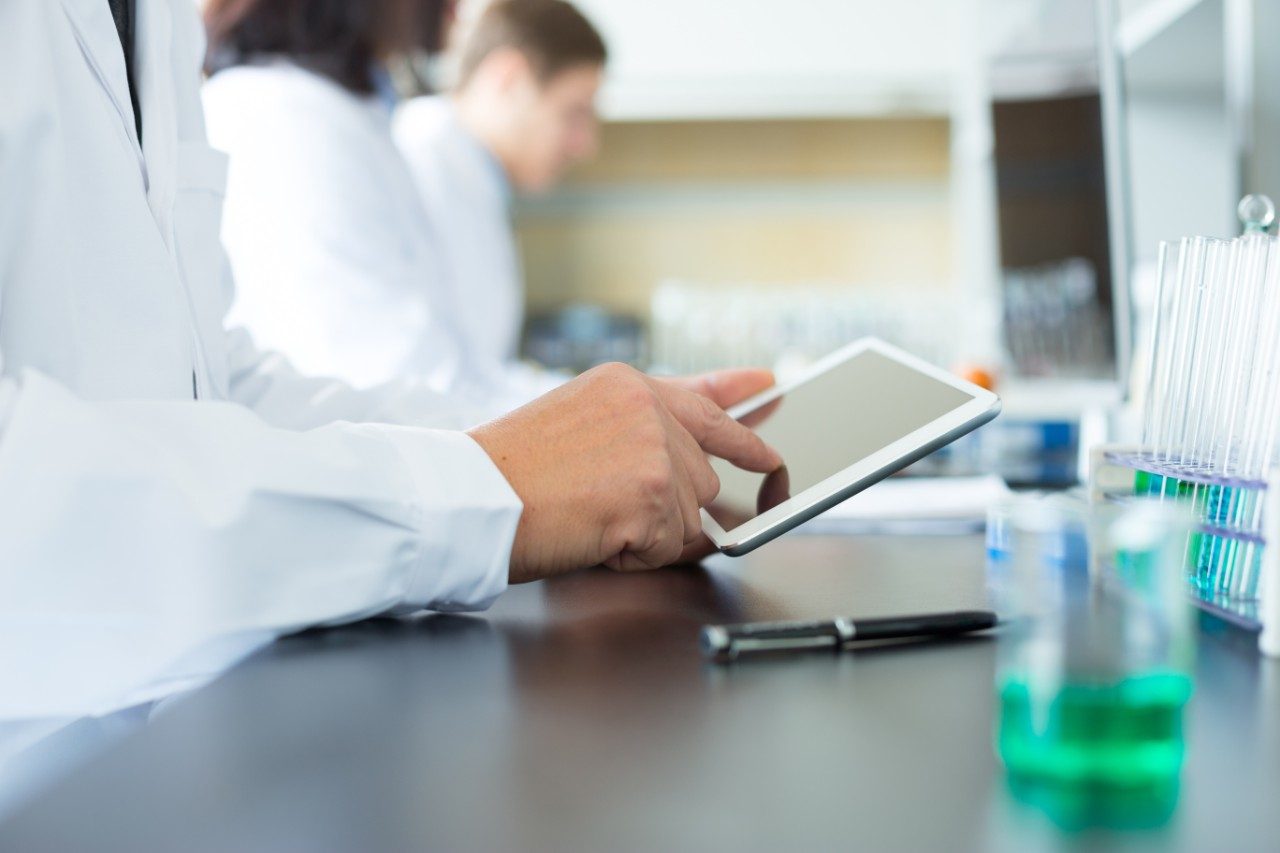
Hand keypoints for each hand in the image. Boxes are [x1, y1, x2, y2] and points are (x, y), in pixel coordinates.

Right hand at [468, 363, 780, 582]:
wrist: (472, 498)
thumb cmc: (511, 470)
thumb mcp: (579, 418)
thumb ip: (646, 417)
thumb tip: (711, 418)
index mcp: (629, 385)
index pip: (706, 405)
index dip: (743, 429)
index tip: (772, 421)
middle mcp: (650, 408)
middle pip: (702, 479)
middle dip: (664, 507)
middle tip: (604, 505)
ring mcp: (656, 450)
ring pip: (691, 518)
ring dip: (647, 532)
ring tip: (588, 515)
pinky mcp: (654, 496)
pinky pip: (670, 547)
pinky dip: (634, 556)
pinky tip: (592, 533)